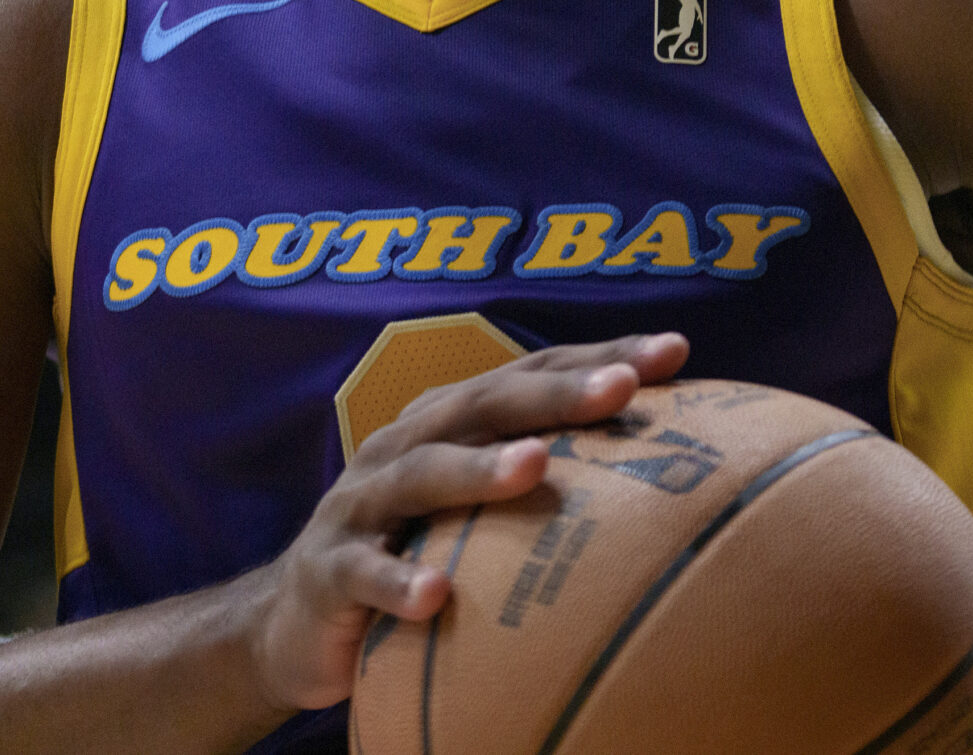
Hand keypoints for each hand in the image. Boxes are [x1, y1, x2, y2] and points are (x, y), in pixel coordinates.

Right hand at [246, 331, 689, 711]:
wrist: (297, 620)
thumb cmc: (416, 552)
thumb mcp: (480, 514)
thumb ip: (550, 487)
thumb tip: (672, 479)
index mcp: (452, 422)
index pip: (532, 375)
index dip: (599, 359)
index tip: (675, 353)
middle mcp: (407, 444)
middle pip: (485, 405)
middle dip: (555, 394)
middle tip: (620, 390)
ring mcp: (363, 504)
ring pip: (422, 475)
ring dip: (478, 469)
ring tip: (535, 468)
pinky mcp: (330, 569)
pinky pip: (365, 573)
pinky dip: (399, 582)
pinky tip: (437, 597)